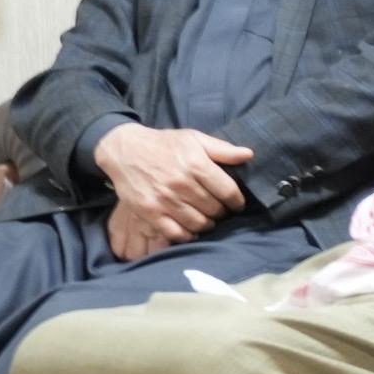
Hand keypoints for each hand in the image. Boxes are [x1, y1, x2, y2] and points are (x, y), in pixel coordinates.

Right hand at [94, 122, 253, 252]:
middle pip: (214, 210)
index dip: (237, 202)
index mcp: (195, 164)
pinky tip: (190, 229)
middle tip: (218, 210)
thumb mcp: (194, 139)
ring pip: (198, 224)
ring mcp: (164, 199)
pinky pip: (176, 233)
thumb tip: (248, 155)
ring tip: (206, 219)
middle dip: (221, 212)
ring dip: (206, 224)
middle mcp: (181, 183)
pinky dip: (187, 235)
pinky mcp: (149, 212)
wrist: (124, 150)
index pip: (228, 192)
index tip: (236, 204)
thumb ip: (222, 149)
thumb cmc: (164, 144)